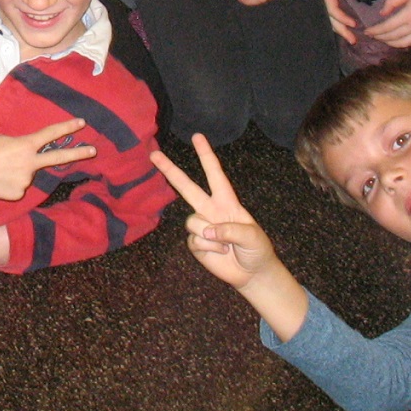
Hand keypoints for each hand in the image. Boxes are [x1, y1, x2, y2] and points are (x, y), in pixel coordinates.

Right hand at [0, 117, 95, 201]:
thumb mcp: (2, 141)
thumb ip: (19, 146)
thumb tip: (26, 154)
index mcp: (25, 145)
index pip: (50, 134)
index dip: (66, 128)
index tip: (81, 123)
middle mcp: (30, 163)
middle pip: (58, 157)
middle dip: (78, 153)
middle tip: (93, 150)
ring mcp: (26, 180)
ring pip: (27, 175)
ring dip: (18, 172)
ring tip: (0, 170)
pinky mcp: (19, 193)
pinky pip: (18, 187)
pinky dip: (10, 184)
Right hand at [152, 136, 278, 290]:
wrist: (252, 273)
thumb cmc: (257, 249)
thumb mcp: (253, 237)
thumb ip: (232, 230)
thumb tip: (208, 231)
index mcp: (227, 202)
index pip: (215, 174)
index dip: (206, 155)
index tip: (197, 137)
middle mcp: (211, 210)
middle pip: (187, 187)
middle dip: (170, 170)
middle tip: (154, 154)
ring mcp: (202, 227)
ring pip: (193, 221)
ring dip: (210, 236)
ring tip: (226, 246)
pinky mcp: (196, 244)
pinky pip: (194, 241)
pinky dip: (208, 249)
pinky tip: (219, 253)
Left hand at [371, 0, 410, 47]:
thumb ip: (392, 2)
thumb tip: (382, 14)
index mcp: (408, 16)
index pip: (387, 27)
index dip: (375, 31)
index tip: (367, 31)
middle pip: (393, 37)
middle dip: (381, 37)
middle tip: (373, 35)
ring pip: (404, 44)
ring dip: (392, 43)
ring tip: (384, 39)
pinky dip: (406, 44)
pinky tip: (401, 40)